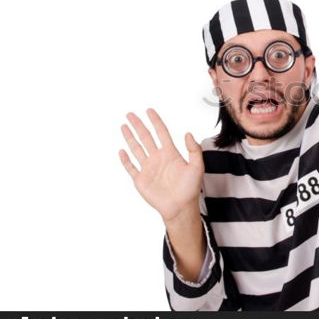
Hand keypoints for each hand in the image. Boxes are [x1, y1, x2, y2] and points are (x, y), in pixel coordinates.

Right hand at [118, 108, 203, 223]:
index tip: (149, 110)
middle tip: (130, 114)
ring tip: (124, 126)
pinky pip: (131, 167)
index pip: (161, 133)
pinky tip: (122, 150)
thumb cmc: (190, 188)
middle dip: (138, 125)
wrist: (180, 207)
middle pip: (145, 137)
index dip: (155, 121)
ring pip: (136, 149)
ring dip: (130, 138)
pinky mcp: (141, 180)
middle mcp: (158, 158)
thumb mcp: (197, 167)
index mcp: (170, 153)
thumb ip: (193, 150)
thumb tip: (188, 133)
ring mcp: (148, 168)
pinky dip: (125, 160)